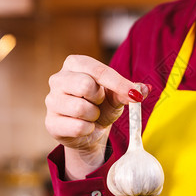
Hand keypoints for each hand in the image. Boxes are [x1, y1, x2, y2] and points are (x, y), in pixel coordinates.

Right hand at [45, 55, 148, 179]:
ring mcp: (51, 100)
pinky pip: (77, 127)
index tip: (135, 95)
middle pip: (84, 85)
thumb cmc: (102, 106)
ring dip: (93, 115)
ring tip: (91, 115)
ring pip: (80, 108)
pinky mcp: (51, 123)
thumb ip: (128, 91)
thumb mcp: (116, 96)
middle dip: (99, 98)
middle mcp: (58, 79)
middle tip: (98, 102)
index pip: (98, 70)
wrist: (89, 131)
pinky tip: (84, 127)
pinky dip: (88, 129)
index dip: (118, 83)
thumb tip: (144, 89)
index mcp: (75, 64)